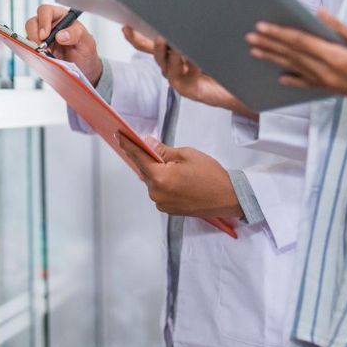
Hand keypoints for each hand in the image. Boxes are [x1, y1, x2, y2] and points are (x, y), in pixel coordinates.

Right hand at [25, 4, 102, 83]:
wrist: (83, 68)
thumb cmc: (85, 51)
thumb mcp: (87, 42)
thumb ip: (76, 34)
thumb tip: (60, 35)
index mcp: (61, 17)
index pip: (46, 11)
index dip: (43, 21)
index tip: (45, 35)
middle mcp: (49, 25)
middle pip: (33, 22)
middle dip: (35, 34)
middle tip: (42, 47)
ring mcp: (41, 37)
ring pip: (28, 35)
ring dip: (33, 44)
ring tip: (44, 54)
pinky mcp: (37, 48)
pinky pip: (28, 47)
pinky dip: (32, 52)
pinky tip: (41, 57)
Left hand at [115, 134, 242, 217]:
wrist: (228, 197)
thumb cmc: (210, 174)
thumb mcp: (186, 155)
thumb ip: (163, 150)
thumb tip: (147, 143)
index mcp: (160, 178)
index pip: (138, 157)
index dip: (128, 145)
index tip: (119, 136)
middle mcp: (157, 193)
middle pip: (145, 171)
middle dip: (150, 160)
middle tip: (163, 152)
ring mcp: (162, 204)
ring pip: (152, 182)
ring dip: (158, 173)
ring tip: (178, 169)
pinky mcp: (168, 210)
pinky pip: (160, 192)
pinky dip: (164, 184)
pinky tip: (179, 180)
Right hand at [122, 28, 256, 116]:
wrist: (234, 88)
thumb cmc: (219, 66)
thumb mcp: (202, 44)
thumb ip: (190, 33)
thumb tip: (182, 10)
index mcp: (169, 55)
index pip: (146, 44)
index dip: (135, 36)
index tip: (126, 27)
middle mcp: (170, 67)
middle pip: (156, 54)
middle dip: (156, 44)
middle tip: (160, 36)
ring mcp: (177, 79)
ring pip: (167, 65)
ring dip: (172, 55)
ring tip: (178, 47)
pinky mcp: (188, 89)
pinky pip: (186, 75)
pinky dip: (192, 65)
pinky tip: (198, 59)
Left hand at [247, 9, 346, 115]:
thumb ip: (340, 28)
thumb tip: (318, 13)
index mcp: (336, 57)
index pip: (300, 42)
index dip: (279, 33)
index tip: (261, 26)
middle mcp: (327, 73)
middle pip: (292, 55)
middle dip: (270, 45)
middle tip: (249, 37)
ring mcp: (328, 84)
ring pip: (295, 69)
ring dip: (274, 60)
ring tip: (255, 52)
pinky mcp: (332, 90)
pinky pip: (308, 84)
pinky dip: (293, 80)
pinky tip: (280, 77)